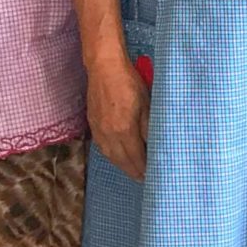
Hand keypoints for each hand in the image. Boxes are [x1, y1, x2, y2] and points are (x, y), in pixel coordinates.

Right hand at [87, 54, 149, 181]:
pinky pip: (102, 147)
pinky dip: (111, 155)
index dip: (144, 168)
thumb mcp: (146, 104)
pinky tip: (117, 155)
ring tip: (132, 170)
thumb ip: (148, 128)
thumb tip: (153, 145)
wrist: (104, 67)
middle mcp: (109, 134)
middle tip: (143, 178)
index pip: (135, 158)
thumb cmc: (129, 82)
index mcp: (124, 130)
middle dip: (133, 171)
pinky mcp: (92, 124)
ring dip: (121, 165)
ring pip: (110, 156)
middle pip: (121, 161)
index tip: (152, 175)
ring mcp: (99, 130)